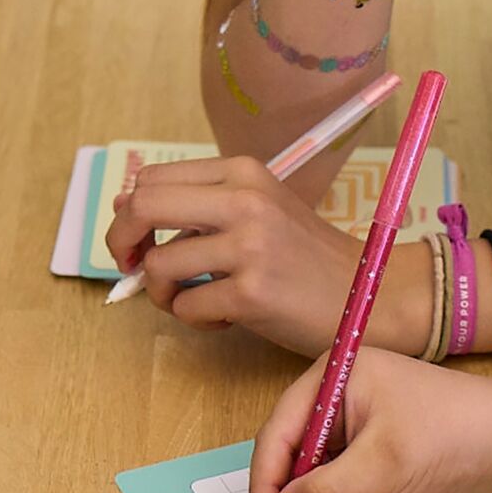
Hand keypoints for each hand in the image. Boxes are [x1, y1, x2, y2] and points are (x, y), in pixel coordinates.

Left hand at [105, 157, 431, 355]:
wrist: (369, 293)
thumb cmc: (306, 257)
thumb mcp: (259, 211)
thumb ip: (202, 208)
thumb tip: (124, 211)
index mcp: (242, 173)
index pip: (154, 178)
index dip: (129, 213)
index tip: (137, 241)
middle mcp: (244, 201)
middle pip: (143, 207)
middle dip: (122, 243)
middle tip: (134, 270)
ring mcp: (249, 247)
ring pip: (159, 266)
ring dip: (164, 293)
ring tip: (196, 302)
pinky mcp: (252, 293)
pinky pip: (186, 307)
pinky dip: (196, 319)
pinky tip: (226, 318)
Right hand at [247, 350, 491, 492]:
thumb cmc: (453, 433)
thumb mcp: (384, 462)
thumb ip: (327, 490)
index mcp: (337, 379)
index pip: (281, 431)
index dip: (269, 480)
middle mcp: (342, 404)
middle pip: (297, 463)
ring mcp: (362, 436)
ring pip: (322, 488)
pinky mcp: (381, 465)